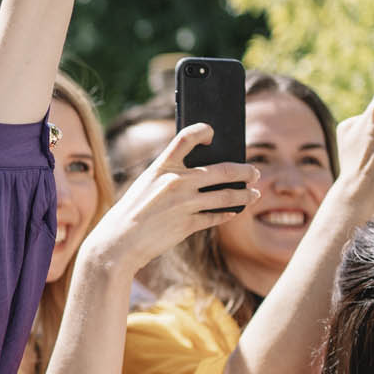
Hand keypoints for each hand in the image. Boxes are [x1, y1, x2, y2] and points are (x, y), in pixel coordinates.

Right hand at [81, 123, 258, 276]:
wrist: (118, 242)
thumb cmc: (132, 212)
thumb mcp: (146, 185)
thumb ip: (172, 176)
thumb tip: (206, 175)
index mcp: (162, 167)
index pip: (186, 137)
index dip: (203, 130)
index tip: (213, 133)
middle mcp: (176, 182)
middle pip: (222, 169)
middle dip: (244, 171)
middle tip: (254, 173)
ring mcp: (184, 203)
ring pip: (226, 195)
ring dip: (245, 194)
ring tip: (254, 194)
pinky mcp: (188, 224)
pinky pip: (216, 216)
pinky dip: (228, 213)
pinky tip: (233, 212)